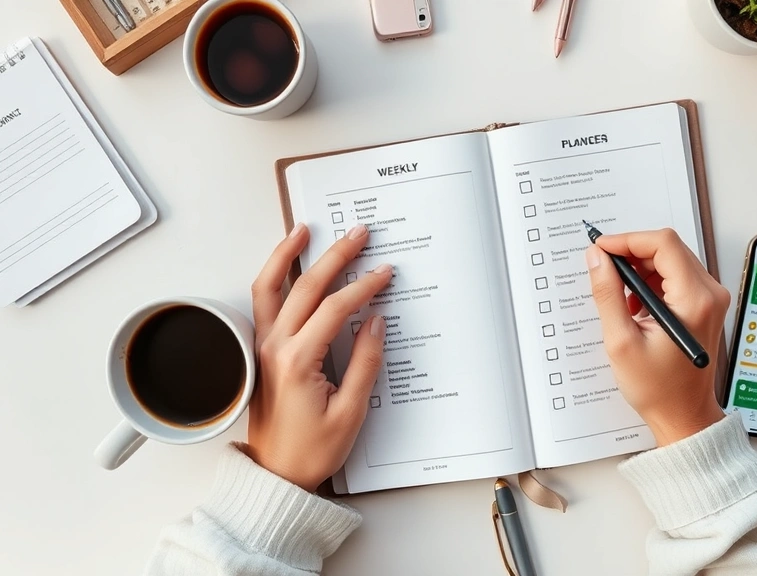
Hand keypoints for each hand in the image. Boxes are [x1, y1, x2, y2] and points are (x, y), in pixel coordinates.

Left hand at [245, 223, 391, 490]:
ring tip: (303, 230)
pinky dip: (273, 277)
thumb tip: (375, 323)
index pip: (336, 309)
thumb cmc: (310, 451)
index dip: (364, 287)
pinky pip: (263, 303)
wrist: (275, 475)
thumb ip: (364, 363)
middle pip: (305, 287)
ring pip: (269, 287)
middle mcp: (274, 348)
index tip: (385, 274)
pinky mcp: (261, 353)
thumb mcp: (350, 413)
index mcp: (298, 362)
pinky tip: (286, 266)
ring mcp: (262, 348)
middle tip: (358, 234)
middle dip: (335, 256)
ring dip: (286, 255)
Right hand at [586, 228, 729, 445]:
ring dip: (641, 270)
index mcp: (694, 300)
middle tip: (603, 269)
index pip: (663, 245)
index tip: (602, 249)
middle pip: (668, 248)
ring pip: (670, 260)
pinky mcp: (704, 305)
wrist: (683, 415)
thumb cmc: (658, 388)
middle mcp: (709, 294)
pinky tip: (636, 307)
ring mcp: (710, 299)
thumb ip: (608, 294)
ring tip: (621, 299)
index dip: (628, 240)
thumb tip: (597, 259)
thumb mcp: (621, 341)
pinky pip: (675, 276)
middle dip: (632, 253)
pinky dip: (651, 282)